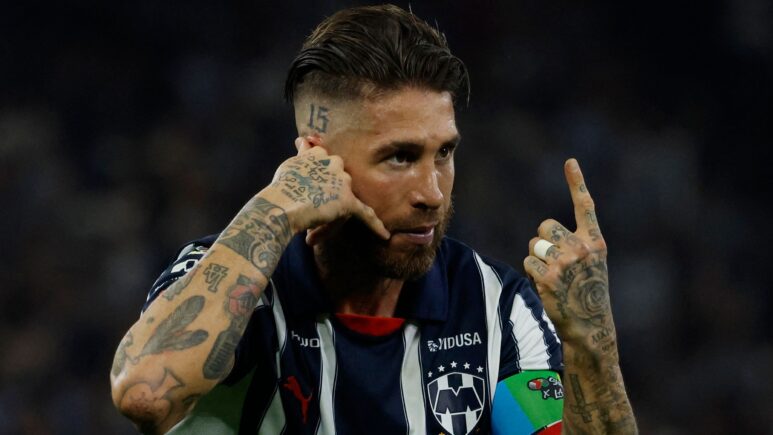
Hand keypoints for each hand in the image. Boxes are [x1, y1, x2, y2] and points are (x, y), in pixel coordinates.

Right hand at [261, 137, 389, 240]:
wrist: (281, 205)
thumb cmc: (281, 188)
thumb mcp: (291, 165)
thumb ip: (302, 154)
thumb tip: (302, 139)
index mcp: (320, 154)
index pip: (328, 167)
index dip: (320, 183)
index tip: (311, 191)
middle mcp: (335, 164)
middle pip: (339, 183)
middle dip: (328, 197)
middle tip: (310, 210)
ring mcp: (342, 182)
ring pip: (345, 199)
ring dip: (333, 213)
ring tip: (313, 227)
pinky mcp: (347, 201)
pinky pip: (365, 214)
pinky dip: (375, 226)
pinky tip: (385, 236)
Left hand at [523, 158, 613, 347]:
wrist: (591, 326)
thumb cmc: (587, 292)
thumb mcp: (591, 263)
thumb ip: (575, 243)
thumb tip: (544, 233)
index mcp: (595, 241)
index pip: (585, 206)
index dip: (576, 182)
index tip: (570, 162)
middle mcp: (583, 247)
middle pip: (545, 226)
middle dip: (543, 241)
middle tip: (555, 262)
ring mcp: (566, 261)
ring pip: (534, 244)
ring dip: (536, 259)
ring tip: (553, 277)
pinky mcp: (550, 275)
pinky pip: (527, 262)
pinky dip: (532, 273)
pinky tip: (547, 286)